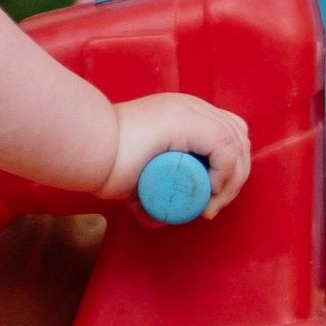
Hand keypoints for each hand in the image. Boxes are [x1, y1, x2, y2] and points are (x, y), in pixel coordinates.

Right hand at [98, 93, 251, 213]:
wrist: (87, 148)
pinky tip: (208, 191)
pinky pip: (225, 149)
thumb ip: (144, 197)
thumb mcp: (135, 179)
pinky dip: (225, 173)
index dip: (230, 167)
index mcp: (183, 114)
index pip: (227, 133)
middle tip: (212, 207)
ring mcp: (190, 111)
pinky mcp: (188, 121)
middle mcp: (191, 107)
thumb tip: (156, 218)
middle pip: (238, 138)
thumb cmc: (103, 162)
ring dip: (232, 180)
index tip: (211, 199)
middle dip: (235, 178)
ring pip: (237, 145)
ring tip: (209, 203)